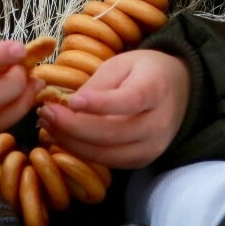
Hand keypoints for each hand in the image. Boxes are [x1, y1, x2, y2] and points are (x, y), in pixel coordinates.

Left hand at [36, 49, 189, 167]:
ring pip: (108, 154)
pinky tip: (64, 138)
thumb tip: (68, 107)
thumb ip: (97, 85)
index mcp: (156, 89)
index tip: (70, 101)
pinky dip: (83, 152)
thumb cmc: (144, 71)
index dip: (99, 104)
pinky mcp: (143, 160)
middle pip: (114, 133)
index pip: (129, 101)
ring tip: (48, 126)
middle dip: (74, 127)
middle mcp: (159, 123)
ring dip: (72, 143)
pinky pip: (109, 161)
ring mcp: (153, 146)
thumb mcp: (121, 64)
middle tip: (46, 114)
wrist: (178, 89)